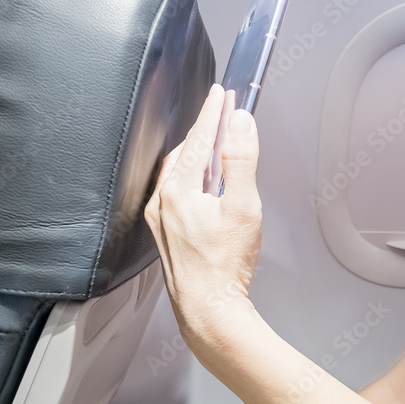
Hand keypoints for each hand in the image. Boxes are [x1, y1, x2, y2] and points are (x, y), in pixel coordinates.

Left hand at [144, 83, 262, 334]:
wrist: (208, 310)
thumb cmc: (225, 266)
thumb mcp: (244, 207)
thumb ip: (241, 161)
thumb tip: (239, 124)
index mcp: (179, 190)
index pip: (198, 139)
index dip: (212, 113)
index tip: (221, 93)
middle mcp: (162, 201)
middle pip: (185, 153)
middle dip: (204, 132)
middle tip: (224, 114)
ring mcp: (160, 218)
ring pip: (177, 172)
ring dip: (197, 154)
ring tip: (217, 144)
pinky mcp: (165, 232)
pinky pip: (174, 191)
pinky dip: (190, 176)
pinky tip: (204, 182)